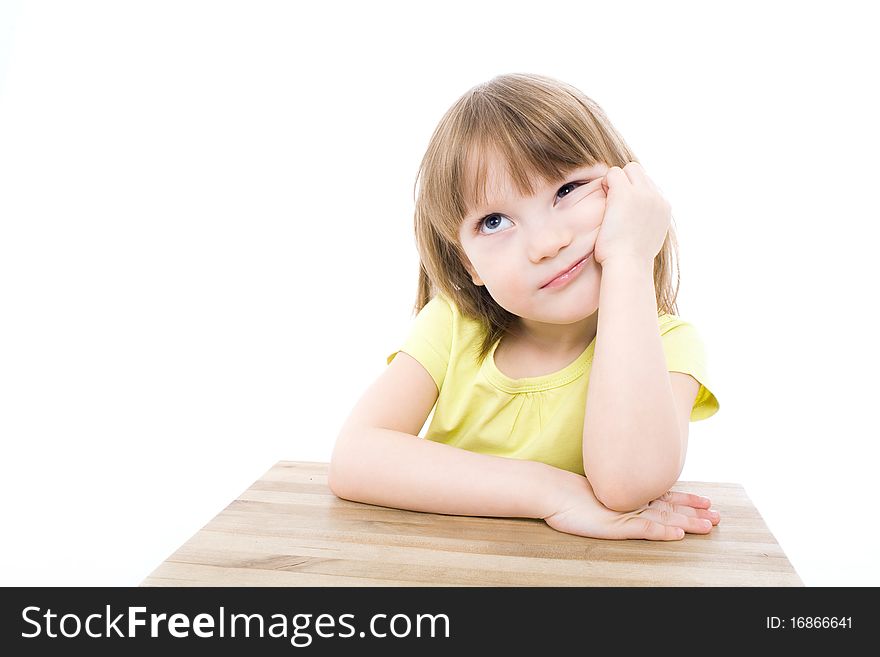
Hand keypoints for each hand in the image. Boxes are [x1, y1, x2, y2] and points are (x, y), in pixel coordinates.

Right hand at [544, 475, 719, 540]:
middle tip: (719, 515)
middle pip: (671, 507)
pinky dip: (663, 532)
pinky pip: (644, 529)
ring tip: (709, 525)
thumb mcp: (598, 498)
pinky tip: (678, 535)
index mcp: (629, 495)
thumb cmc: (569, 496)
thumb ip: (616, 497)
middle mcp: (632, 501)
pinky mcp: (615, 525)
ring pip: (664, 518)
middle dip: (696, 511)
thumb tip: (628, 498)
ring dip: (688, 522)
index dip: (687, 499)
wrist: (550, 491)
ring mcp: (625, 513)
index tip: (707, 501)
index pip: (665, 497)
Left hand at [592, 162, 671, 266]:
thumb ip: (646, 224)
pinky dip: (606, 183)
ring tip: (609, 203)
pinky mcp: (625, 193)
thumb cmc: (630, 261)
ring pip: (628, 169)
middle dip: (625, 181)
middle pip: (640, 172)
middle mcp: (657, 198)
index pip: (648, 185)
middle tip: (613, 202)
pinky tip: (603, 202)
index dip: (633, 192)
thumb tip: (637, 221)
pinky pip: (614, 173)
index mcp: (664, 208)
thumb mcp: (646, 240)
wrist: (628, 266)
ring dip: (615, 182)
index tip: (622, 208)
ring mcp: (644, 194)